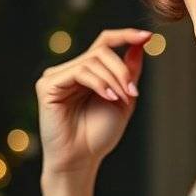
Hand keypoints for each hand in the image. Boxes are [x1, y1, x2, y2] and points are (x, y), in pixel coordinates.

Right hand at [35, 27, 151, 176]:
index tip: (148, 36)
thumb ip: (129, 72)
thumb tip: (140, 45)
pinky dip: (99, 83)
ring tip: (121, 99)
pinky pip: (79, 72)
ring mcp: (56, 77)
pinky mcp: (47, 85)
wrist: (81, 160)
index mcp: (87, 72)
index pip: (104, 43)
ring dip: (113, 79)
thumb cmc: (99, 135)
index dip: (125, 35)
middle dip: (122, 70)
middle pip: (101, 51)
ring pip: (92, 60)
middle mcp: (70, 71)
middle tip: (132, 92)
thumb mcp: (123, 99)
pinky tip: (109, 97)